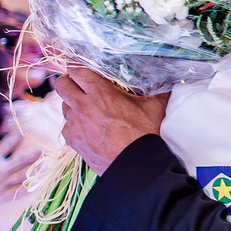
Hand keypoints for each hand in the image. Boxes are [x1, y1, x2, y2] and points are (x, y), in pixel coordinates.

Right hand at [0, 131, 38, 208]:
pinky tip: (34, 185)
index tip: (24, 131)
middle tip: (42, 149)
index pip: (9, 143)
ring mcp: (0, 184)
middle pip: (22, 159)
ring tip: (44, 167)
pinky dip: (26, 188)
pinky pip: (16, 192)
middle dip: (33, 154)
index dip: (17, 135)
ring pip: (23, 176)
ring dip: (34, 170)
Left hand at [53, 66, 167, 174]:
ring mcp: (75, 125)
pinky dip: (73, 124)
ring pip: (63, 105)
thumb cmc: (145, 135)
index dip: (77, 65)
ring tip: (85, 106)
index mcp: (100, 93)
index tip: (82, 65)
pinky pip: (66, 127)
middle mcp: (83, 106)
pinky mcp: (74, 141)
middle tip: (80, 83)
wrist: (135, 165)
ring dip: (71, 103)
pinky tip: (85, 126)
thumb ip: (158, 89)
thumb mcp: (154, 107)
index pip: (76, 69)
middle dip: (68, 80)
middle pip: (62, 84)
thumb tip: (169, 77)